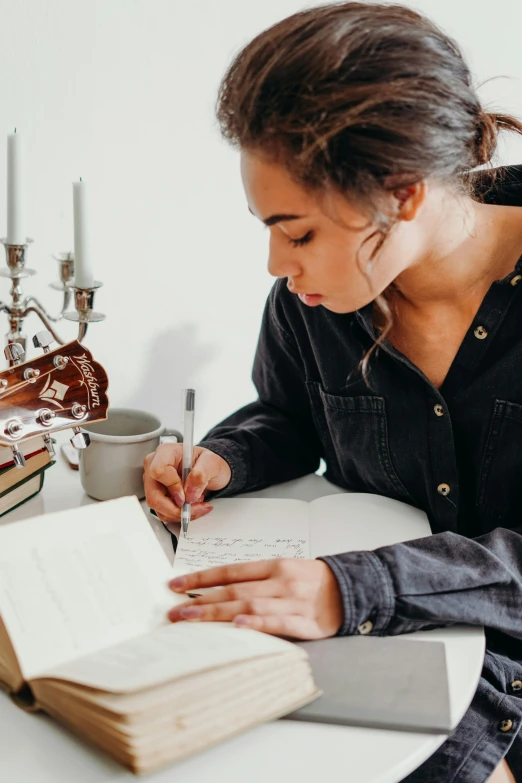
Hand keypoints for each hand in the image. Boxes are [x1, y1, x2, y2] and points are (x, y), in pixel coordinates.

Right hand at [143, 444, 231, 523]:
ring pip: (157, 506)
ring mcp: (154, 482)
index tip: (187, 494)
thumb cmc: (208, 463)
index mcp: (166, 452)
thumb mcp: (212, 463)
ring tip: (197, 504)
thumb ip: (201, 474)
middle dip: (175, 507)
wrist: (209, 471)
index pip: (158, 471)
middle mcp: (155, 466)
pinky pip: (163, 511)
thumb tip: (190, 492)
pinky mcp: (157, 495)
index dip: (172, 486)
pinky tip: (191, 507)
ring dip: (179, 512)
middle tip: (194, 507)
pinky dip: (178, 514)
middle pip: (153, 494)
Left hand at [167, 559, 343, 639]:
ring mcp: (292, 601)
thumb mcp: (285, 571)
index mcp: (273, 566)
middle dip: (200, 601)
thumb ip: (256, 580)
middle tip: (173, 612)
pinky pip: (279, 623)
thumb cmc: (314, 581)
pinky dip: (258, 623)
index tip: (174, 586)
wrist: (353, 588)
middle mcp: (280, 581)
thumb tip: (219, 589)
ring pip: (249, 605)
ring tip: (191, 620)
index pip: (230, 571)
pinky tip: (238, 626)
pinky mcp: (306, 623)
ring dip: (217, 613)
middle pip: (233, 590)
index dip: (201, 578)